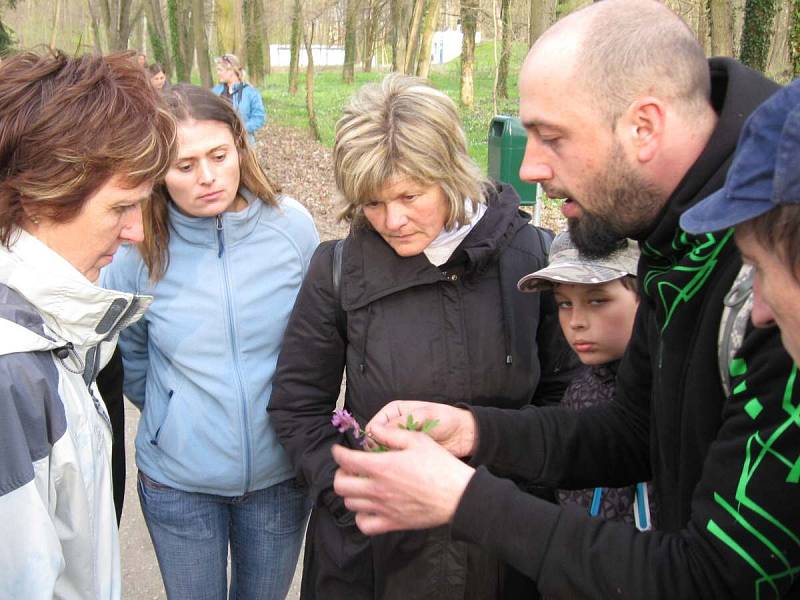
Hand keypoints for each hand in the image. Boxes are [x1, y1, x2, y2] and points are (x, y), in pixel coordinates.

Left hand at [332, 425, 474, 535]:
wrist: (458, 496)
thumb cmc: (439, 465)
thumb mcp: (417, 440)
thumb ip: (391, 434)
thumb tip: (373, 430)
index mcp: (381, 466)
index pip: (346, 460)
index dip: (338, 452)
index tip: (339, 449)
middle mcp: (377, 489)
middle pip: (340, 485)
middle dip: (340, 473)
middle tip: (350, 468)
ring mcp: (383, 508)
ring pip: (350, 504)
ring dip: (351, 492)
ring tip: (361, 485)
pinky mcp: (392, 523)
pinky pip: (364, 524)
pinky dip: (361, 516)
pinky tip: (369, 507)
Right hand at [366, 400, 477, 457]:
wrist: (463, 434)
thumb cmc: (446, 419)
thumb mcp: (425, 415)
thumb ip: (403, 420)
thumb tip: (379, 430)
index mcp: (393, 412)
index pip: (374, 425)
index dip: (373, 437)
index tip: (378, 447)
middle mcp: (393, 427)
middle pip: (374, 442)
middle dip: (377, 451)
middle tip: (388, 459)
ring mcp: (399, 442)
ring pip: (382, 454)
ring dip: (385, 461)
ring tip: (396, 465)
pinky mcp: (405, 456)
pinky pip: (393, 463)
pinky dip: (394, 467)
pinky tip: (400, 471)